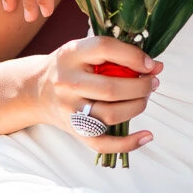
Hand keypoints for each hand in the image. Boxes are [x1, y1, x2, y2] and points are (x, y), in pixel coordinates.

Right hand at [31, 36, 161, 155]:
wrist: (36, 90)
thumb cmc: (69, 66)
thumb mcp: (84, 50)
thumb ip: (115, 54)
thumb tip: (155, 66)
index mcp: (71, 54)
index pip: (105, 49)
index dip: (133, 56)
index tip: (150, 64)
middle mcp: (67, 82)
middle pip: (112, 88)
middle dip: (141, 87)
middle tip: (152, 83)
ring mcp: (69, 109)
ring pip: (111, 114)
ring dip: (137, 107)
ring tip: (145, 98)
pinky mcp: (74, 130)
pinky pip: (102, 143)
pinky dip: (128, 143)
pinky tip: (146, 135)